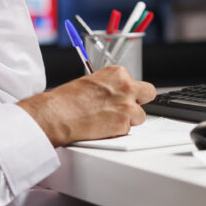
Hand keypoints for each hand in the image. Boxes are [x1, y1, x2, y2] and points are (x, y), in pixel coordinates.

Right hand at [16, 66, 156, 145]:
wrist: (57, 115)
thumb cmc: (67, 99)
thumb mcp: (92, 81)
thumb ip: (110, 86)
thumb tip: (116, 93)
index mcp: (118, 73)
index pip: (136, 81)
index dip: (129, 92)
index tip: (120, 97)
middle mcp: (126, 87)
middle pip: (149, 94)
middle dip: (139, 101)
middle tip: (126, 108)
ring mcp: (126, 107)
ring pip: (140, 116)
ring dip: (128, 120)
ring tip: (108, 120)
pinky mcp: (123, 125)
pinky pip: (128, 131)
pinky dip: (117, 132)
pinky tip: (103, 128)